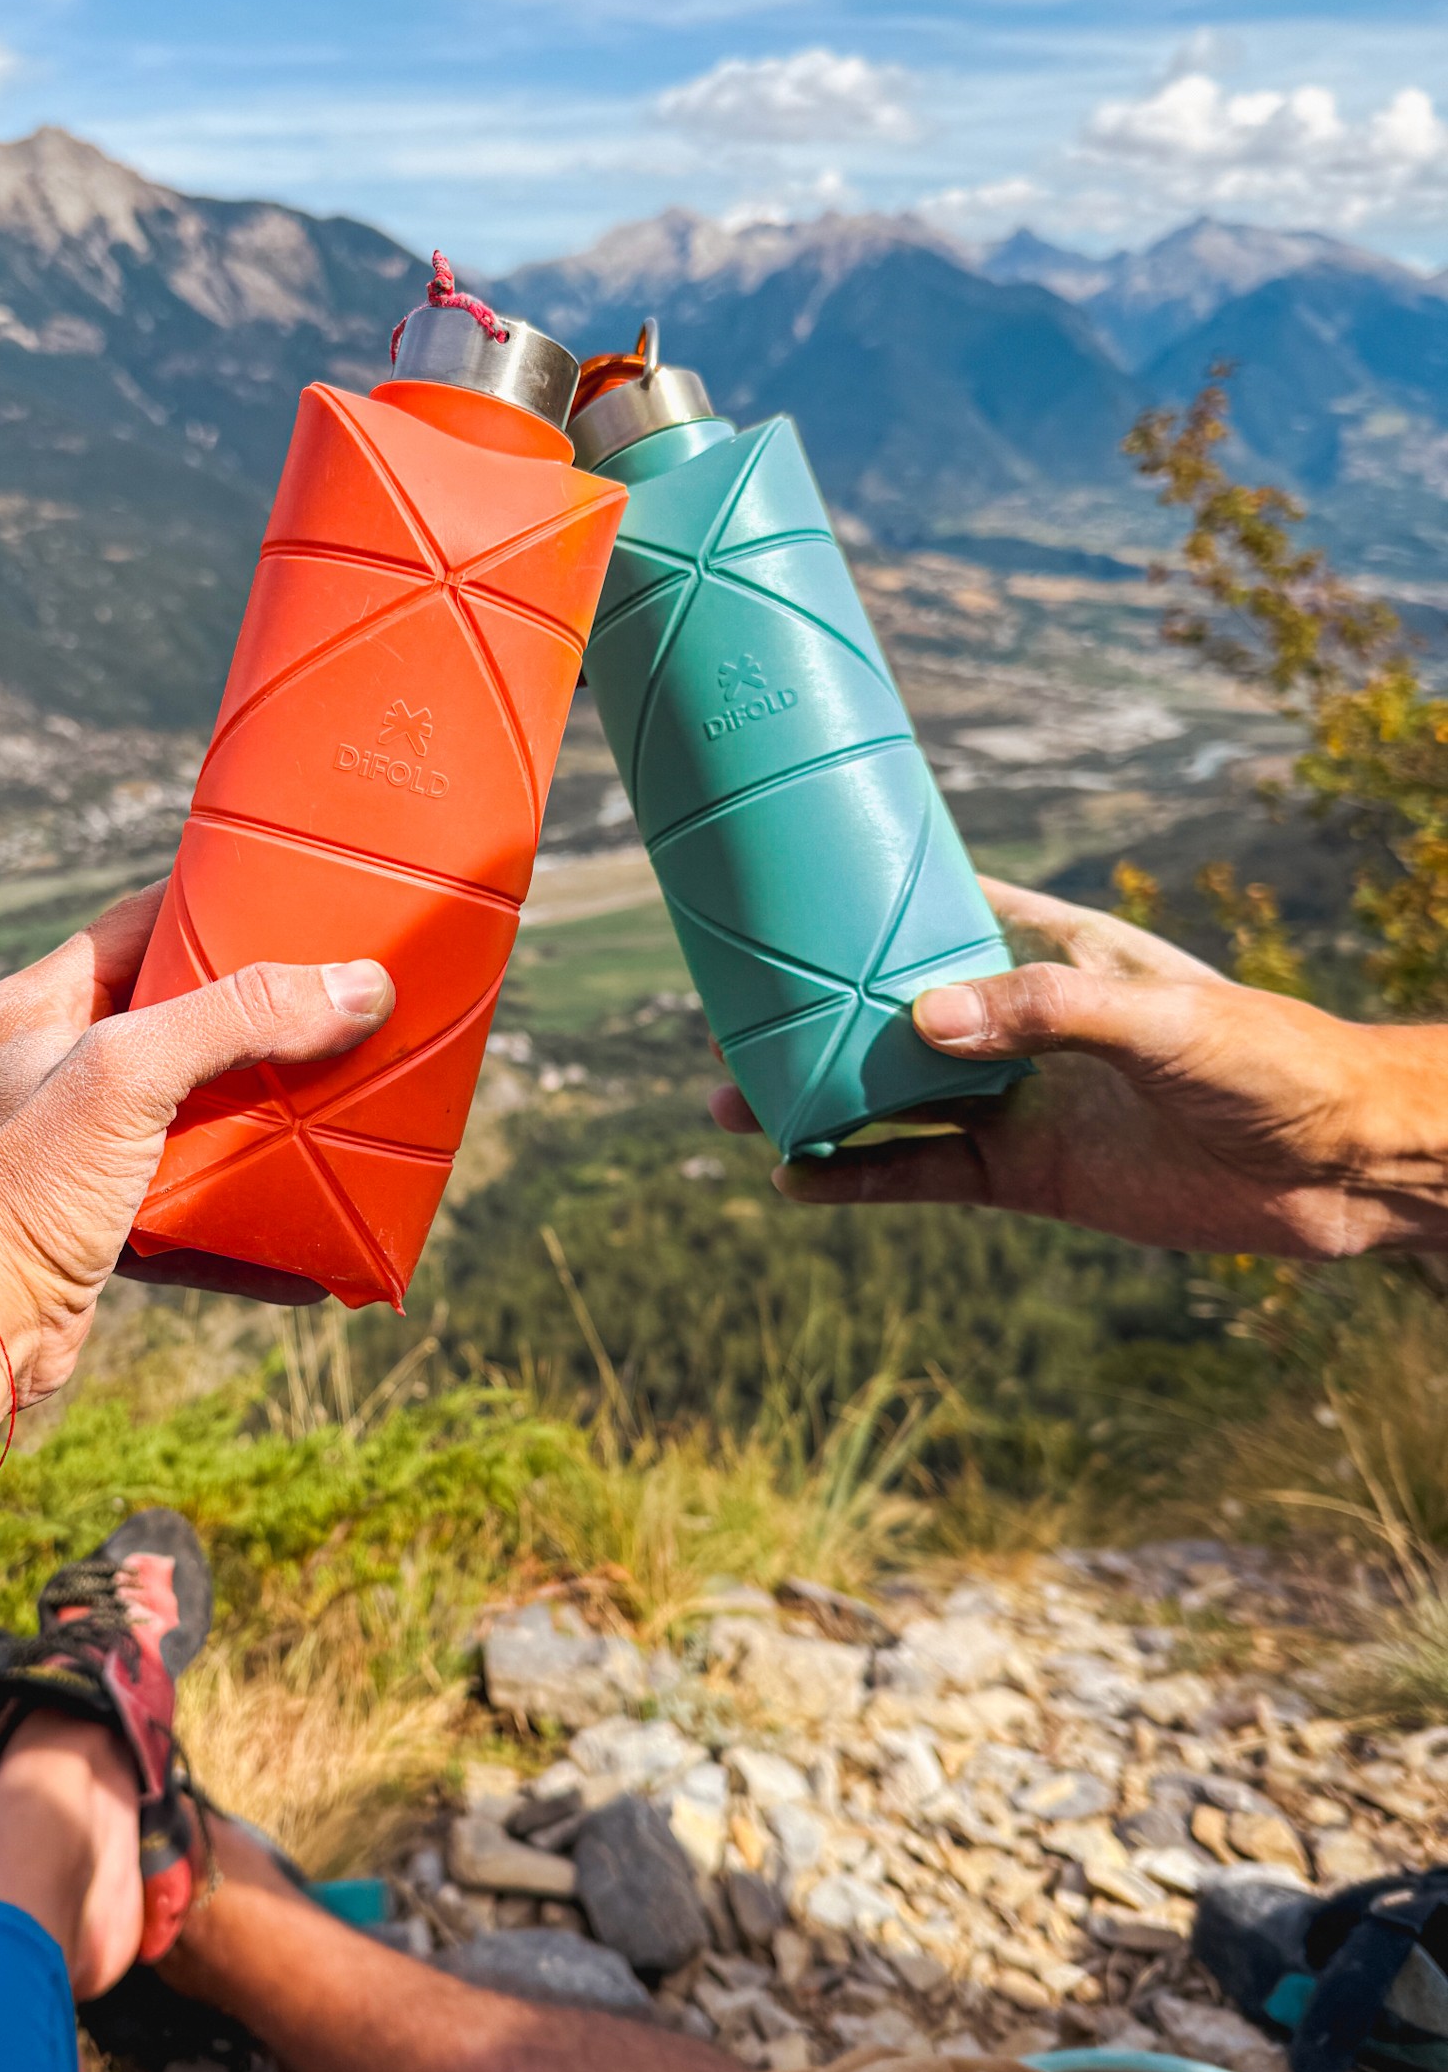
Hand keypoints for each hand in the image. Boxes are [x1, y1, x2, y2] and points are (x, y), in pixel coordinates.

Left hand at [0, 881, 392, 1391]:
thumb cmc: (24, 1184)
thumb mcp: (129, 1072)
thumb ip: (238, 1018)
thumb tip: (360, 986)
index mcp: (48, 1004)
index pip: (147, 921)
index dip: (223, 905)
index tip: (302, 903)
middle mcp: (63, 1068)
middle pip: (186, 1016)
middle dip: (265, 1016)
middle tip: (345, 1004)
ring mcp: (85, 1146)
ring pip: (198, 1111)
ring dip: (267, 1113)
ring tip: (346, 1100)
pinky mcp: (108, 1220)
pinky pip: (199, 1203)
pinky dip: (252, 1210)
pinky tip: (311, 1228)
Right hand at [710, 877, 1447, 1257]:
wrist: (1344, 1167)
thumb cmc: (1272, 1059)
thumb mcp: (1159, 1019)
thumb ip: (1044, 1015)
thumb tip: (920, 1024)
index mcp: (1057, 953)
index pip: (942, 912)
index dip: (863, 904)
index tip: (777, 892)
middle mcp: (1025, 1024)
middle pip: (891, 1012)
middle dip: (811, 1016)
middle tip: (727, 1025)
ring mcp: (1023, 1101)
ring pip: (893, 1097)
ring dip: (817, 1100)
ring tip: (731, 1107)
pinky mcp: (1030, 1176)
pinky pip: (925, 1176)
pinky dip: (860, 1177)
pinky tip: (798, 1180)